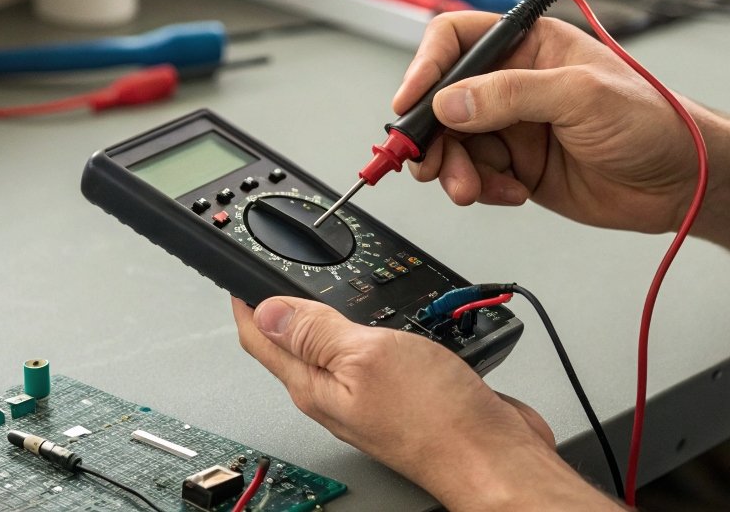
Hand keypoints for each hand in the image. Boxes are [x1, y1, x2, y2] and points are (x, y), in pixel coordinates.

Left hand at [232, 296, 610, 508]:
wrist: (493, 457)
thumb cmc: (435, 420)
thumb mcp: (366, 357)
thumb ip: (317, 332)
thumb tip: (267, 310)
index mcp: (314, 384)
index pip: (260, 339)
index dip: (243, 302)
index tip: (237, 273)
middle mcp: (336, 392)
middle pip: (292, 342)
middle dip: (279, 304)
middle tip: (269, 272)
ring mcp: (369, 394)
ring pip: (335, 345)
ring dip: (325, 313)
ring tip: (311, 287)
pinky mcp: (402, 392)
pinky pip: (374, 352)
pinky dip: (370, 326)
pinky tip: (376, 314)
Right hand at [394, 11, 711, 233]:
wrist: (682, 182)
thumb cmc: (653, 122)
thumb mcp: (582, 96)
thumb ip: (512, 95)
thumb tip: (451, 102)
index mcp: (530, 46)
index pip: (457, 41)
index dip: (426, 67)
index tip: (411, 102)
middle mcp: (515, 84)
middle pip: (444, 100)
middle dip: (432, 135)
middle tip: (429, 163)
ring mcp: (515, 128)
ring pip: (454, 145)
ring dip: (453, 170)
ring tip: (471, 189)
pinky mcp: (519, 168)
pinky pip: (476, 177)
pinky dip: (481, 190)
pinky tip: (511, 193)